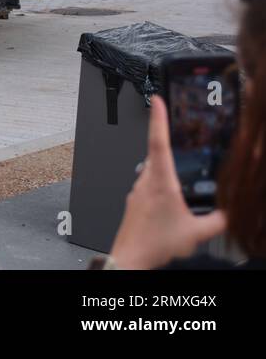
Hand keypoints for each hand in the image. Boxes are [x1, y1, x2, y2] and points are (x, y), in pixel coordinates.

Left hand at [109, 96, 226, 268]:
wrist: (130, 258)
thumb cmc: (155, 244)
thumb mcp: (196, 232)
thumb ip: (217, 221)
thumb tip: (229, 214)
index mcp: (161, 182)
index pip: (159, 141)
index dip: (158, 119)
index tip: (157, 101)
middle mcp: (145, 182)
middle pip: (154, 153)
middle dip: (163, 141)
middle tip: (170, 128)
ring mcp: (137, 191)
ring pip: (150, 170)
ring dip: (162, 166)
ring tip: (176, 170)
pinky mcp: (134, 202)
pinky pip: (147, 186)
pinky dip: (158, 184)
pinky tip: (167, 198)